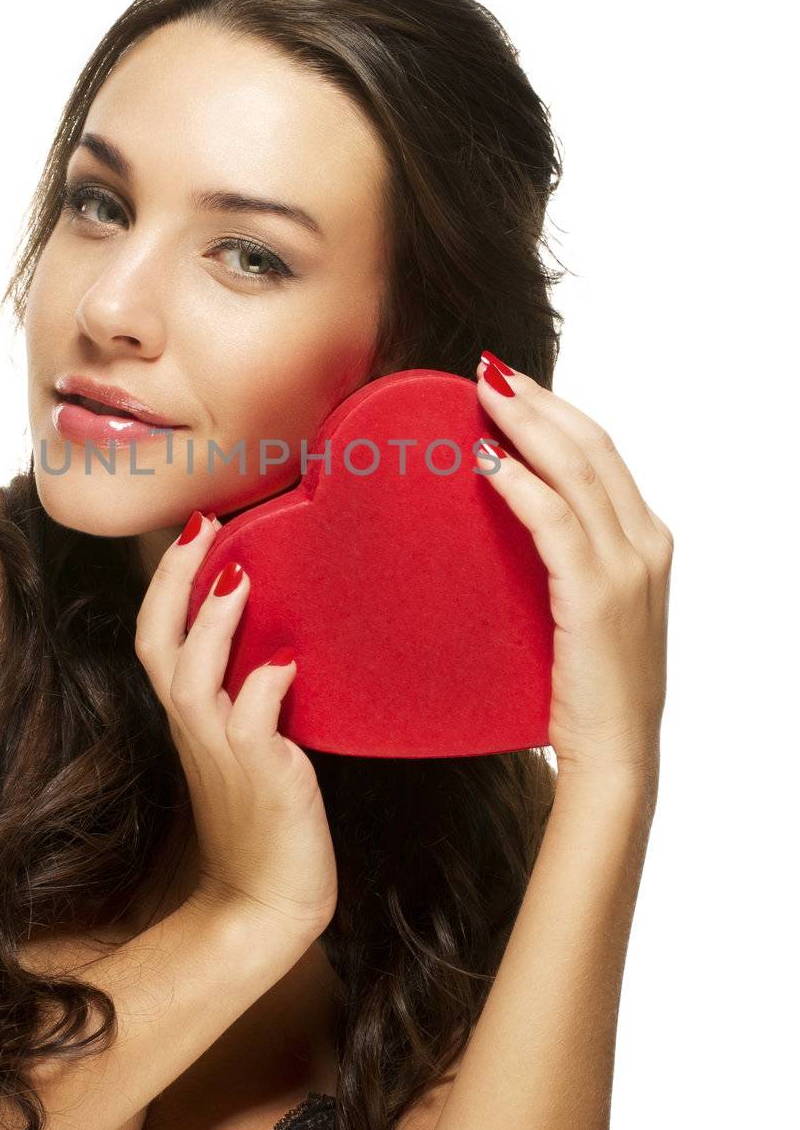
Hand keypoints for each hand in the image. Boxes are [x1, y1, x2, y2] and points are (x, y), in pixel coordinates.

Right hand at [134, 510, 337, 945]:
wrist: (267, 902)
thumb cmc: (264, 819)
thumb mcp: (249, 744)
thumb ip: (251, 692)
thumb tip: (279, 636)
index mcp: (189, 717)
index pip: (157, 638)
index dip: (167, 583)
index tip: (192, 527)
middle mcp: (196, 730)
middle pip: (159, 645)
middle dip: (174, 582)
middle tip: (200, 525)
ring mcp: (225, 755)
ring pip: (194, 681)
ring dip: (212, 627)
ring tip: (238, 578)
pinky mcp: (264, 780)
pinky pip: (253, 728)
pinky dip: (264, 692)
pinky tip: (284, 663)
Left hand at [474, 352, 672, 791]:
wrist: (616, 757)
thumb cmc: (589, 689)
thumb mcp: (585, 609)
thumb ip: (566, 559)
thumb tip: (511, 514)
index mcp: (648, 542)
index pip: (602, 453)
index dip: (556, 411)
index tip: (510, 386)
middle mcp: (646, 544)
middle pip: (592, 446)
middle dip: (538, 402)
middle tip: (487, 372)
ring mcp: (628, 568)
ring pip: (575, 469)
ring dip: (525, 424)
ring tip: (480, 395)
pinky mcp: (597, 594)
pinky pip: (554, 520)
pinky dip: (519, 483)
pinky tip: (485, 462)